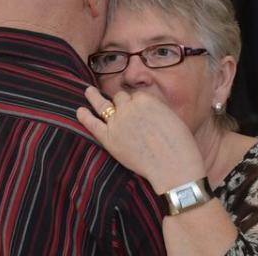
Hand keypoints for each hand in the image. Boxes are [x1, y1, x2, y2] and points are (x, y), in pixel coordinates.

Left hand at [77, 87, 206, 193]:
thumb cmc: (178, 143)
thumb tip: (144, 107)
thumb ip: (154, 107)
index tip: (140, 109)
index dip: (138, 102)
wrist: (172, 166)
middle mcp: (129, 107)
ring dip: (94, 97)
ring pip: (104, 104)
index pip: (136, 94)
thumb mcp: (170, 115)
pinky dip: (85, 116)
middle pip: (120, 97)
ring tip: (88, 91)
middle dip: (122, 102)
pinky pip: (93, 123)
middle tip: (121, 105)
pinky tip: (80, 110)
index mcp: (145, 99)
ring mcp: (117, 122)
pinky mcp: (109, 139)